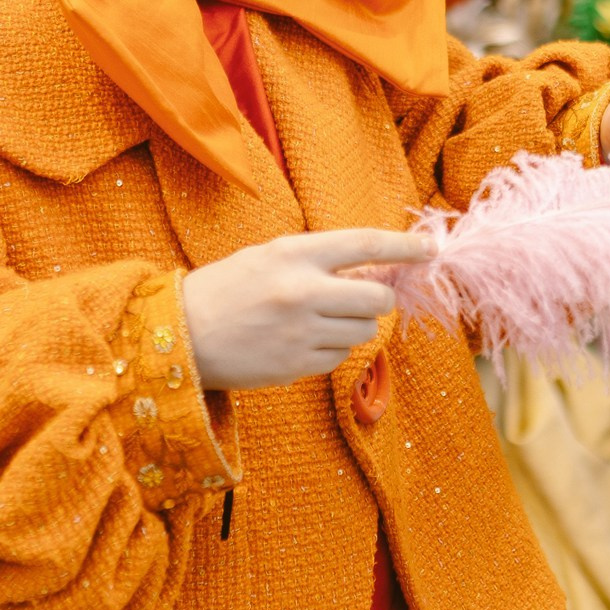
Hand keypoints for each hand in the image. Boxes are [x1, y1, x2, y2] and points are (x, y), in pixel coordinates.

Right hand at [180, 228, 431, 391]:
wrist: (180, 335)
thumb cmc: (226, 289)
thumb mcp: (269, 256)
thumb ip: (318, 259)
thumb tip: (373, 266)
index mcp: (295, 254)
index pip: (367, 244)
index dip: (405, 246)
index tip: (429, 249)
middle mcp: (304, 291)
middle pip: (378, 296)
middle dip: (379, 298)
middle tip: (363, 298)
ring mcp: (303, 332)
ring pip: (364, 331)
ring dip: (353, 326)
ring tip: (318, 321)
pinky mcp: (298, 365)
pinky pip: (340, 358)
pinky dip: (331, 350)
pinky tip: (301, 342)